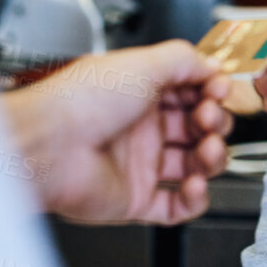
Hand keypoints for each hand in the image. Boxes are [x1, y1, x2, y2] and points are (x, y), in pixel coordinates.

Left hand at [0, 40, 234, 224]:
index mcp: (142, 91)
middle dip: (215, 122)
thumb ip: (185, 59)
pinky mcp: (135, 198)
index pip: (191, 91)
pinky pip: (176, 206)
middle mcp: (141, 127)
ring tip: (207, 151)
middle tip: (209, 118)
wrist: (47, 146)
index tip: (219, 89)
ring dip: (212, 158)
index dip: (211, 91)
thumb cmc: (81, 101)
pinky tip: (195, 185)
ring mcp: (139, 164)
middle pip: (197, 127)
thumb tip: (212, 66)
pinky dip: (194, 199)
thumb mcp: (143, 62)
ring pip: (193, 165)